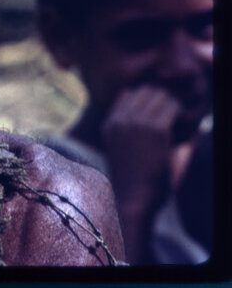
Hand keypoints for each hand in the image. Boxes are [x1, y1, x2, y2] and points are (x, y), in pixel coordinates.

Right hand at [101, 85, 179, 262]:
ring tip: (180, 122)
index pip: (130, 93)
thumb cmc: (134, 182)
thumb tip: (156, 111)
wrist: (134, 201)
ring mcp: (136, 123)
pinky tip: (183, 129)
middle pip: (146, 91)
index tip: (161, 114)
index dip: (149, 100)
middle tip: (175, 117)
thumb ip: (136, 129)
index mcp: (109, 123)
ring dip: (174, 106)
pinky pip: (173, 109)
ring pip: (161, 96)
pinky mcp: (155, 130)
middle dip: (163, 100)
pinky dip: (182, 115)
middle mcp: (120, 119)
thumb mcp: (124, 150)